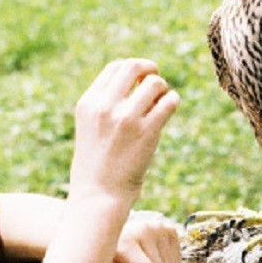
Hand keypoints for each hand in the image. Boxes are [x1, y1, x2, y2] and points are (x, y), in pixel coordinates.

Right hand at [68, 59, 179, 205]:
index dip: (132, 70)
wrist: (98, 197)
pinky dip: (173, 101)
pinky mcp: (147, 132)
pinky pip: (169, 101)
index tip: (139, 81)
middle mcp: (105, 106)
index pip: (114, 67)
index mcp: (88, 103)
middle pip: (134, 66)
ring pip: (155, 82)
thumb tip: (137, 83)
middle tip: (156, 83)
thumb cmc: (96, 166)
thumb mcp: (90, 128)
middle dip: (150, 69)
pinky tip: (168, 111)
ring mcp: (126, 118)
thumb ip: (105, 105)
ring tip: (160, 104)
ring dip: (162, 89)